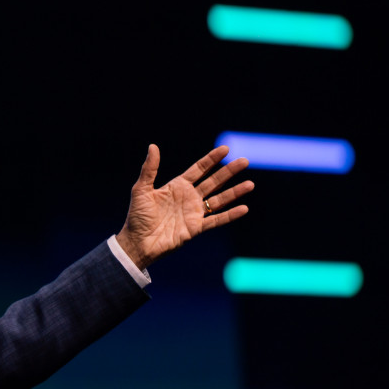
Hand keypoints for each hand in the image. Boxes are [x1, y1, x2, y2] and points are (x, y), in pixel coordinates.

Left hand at [115, 144, 252, 269]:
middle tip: (244, 161)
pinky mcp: (196, 228)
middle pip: (213, 181)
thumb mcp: (141, 189)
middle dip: (229, 172)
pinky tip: (244, 208)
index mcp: (177, 186)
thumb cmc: (137, 216)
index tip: (226, 149)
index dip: (212, 159)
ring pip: (219, 200)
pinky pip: (216, 220)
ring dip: (234, 192)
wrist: (137, 242)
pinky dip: (230, 215)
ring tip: (250, 184)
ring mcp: (194, 213)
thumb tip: (153, 146)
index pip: (199, 169)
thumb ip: (149, 169)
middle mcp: (189, 197)